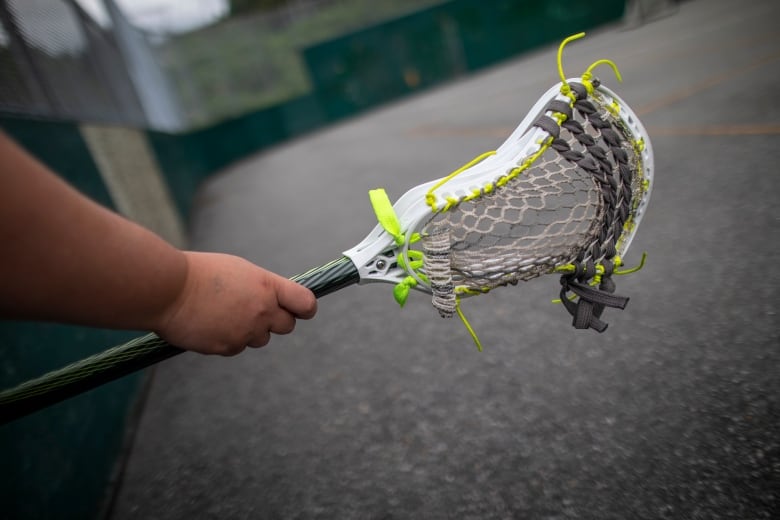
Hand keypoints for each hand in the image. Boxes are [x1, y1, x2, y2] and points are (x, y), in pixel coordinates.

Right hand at [154, 252, 316, 355]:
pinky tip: (210, 324)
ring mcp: (245, 331)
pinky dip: (227, 339)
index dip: (306, 308)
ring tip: (224, 314)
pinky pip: (236, 347)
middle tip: (257, 313)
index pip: (305, 302)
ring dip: (249, 331)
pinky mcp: (228, 347)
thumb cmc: (200, 274)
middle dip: (276, 322)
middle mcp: (262, 310)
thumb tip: (275, 300)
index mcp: (266, 286)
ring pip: (260, 339)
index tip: (303, 310)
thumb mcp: (239, 271)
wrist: (167, 290)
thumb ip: (261, 287)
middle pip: (287, 326)